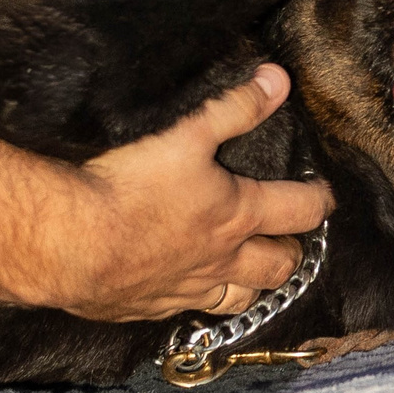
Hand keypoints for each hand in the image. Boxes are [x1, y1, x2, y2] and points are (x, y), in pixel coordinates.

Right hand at [26, 65, 332, 321]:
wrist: (70, 243)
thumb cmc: (131, 186)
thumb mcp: (187, 134)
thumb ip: (235, 108)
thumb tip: (278, 80)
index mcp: (238, 215)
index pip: (301, 211)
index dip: (319, 200)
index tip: (323, 194)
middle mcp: (222, 260)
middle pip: (279, 266)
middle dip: (292, 251)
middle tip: (290, 237)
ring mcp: (187, 290)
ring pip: (240, 298)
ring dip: (252, 285)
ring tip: (251, 272)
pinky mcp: (151, 309)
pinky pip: (189, 311)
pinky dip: (198, 299)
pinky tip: (186, 289)